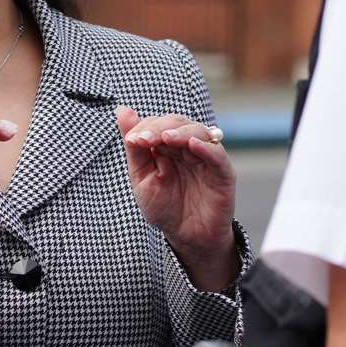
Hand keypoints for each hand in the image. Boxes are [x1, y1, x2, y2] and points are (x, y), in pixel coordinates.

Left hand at [118, 105, 238, 290]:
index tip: (132, 140)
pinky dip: (206, 148)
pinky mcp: (223, 172)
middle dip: (159, 128)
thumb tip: (122, 110)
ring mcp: (206, 157)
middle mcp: (188, 146)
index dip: (145, 128)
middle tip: (144, 139)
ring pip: (198, 132)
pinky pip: (217, 155)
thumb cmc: (164, 206)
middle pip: (177, 123)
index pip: (157, 123)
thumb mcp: (142, 177)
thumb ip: (135, 146)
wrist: (186, 237)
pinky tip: (192, 145)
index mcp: (167, 145)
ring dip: (181, 132)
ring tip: (166, 138)